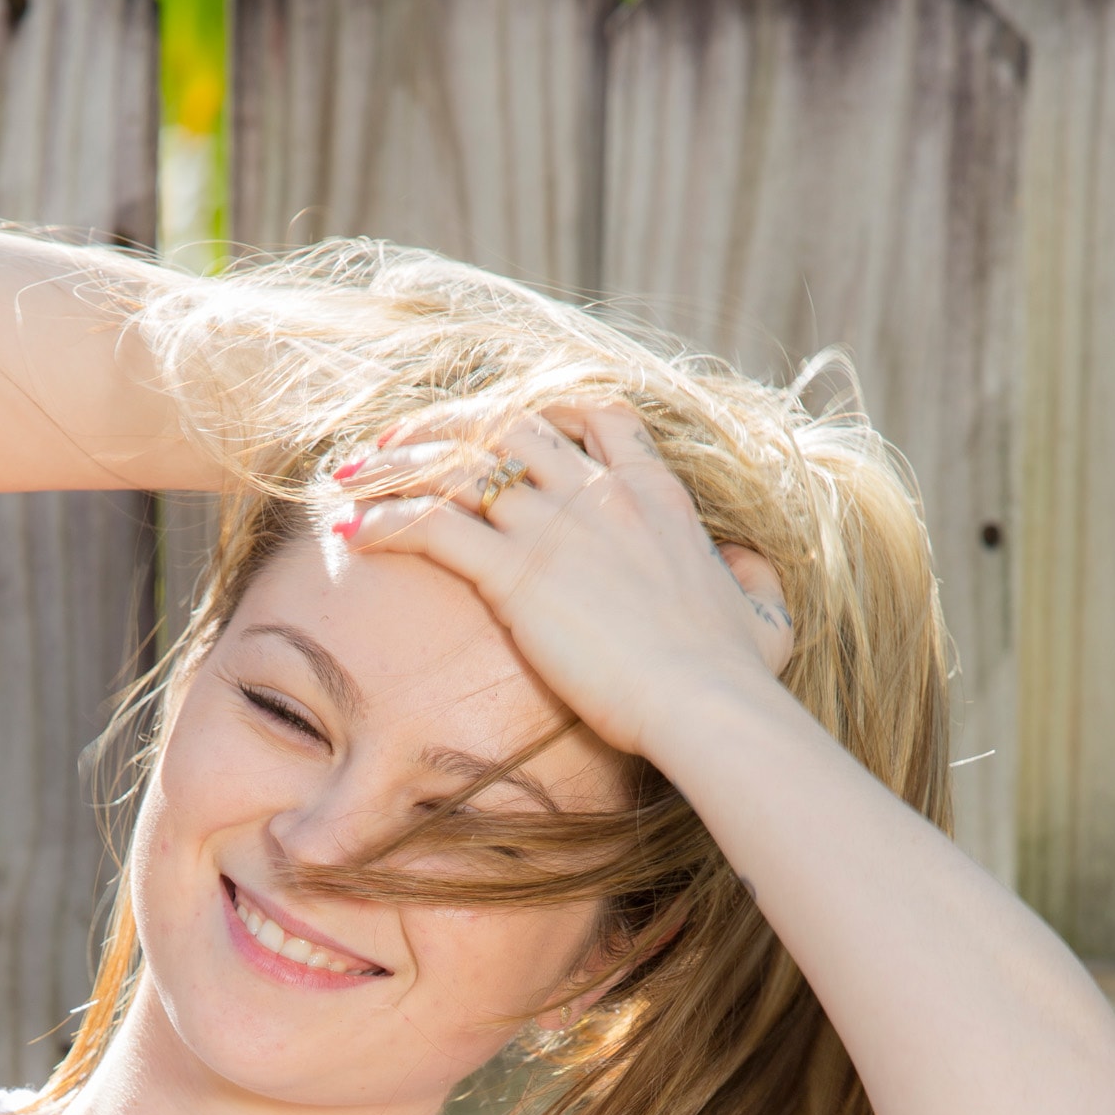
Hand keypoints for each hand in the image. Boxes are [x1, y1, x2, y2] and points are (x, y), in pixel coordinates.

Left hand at [329, 400, 793, 766]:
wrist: (708, 703)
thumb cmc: (737, 675)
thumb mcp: (765, 615)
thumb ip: (755, 583)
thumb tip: (751, 572)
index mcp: (653, 492)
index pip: (592, 414)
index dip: (537, 410)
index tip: (494, 425)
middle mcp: (599, 492)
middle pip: (505, 422)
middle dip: (442, 423)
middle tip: (395, 441)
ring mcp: (556, 527)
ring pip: (455, 464)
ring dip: (394, 465)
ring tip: (349, 480)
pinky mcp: (518, 574)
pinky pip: (432, 526)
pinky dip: (384, 522)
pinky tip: (351, 537)